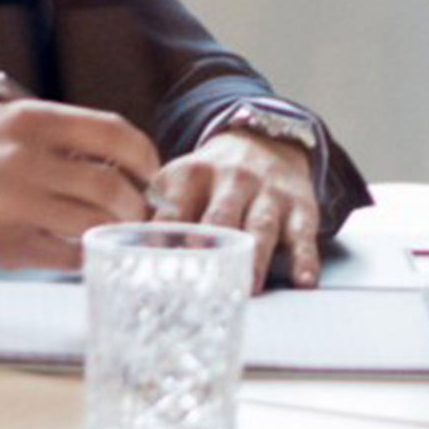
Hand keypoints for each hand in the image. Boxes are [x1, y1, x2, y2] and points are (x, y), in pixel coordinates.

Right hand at [0, 98, 163, 270]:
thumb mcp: (6, 124)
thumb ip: (60, 137)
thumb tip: (119, 161)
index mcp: (31, 122)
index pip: (114, 133)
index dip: (145, 156)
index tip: (150, 171)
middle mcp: (28, 160)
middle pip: (113, 186)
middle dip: (139, 204)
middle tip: (141, 211)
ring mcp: (19, 206)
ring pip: (96, 224)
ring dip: (116, 230)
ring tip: (116, 230)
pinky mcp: (10, 245)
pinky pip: (69, 254)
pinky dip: (86, 253)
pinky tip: (83, 247)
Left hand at [147, 129, 325, 288]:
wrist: (265, 142)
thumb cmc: (211, 180)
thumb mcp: (178, 183)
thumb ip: (155, 215)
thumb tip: (122, 255)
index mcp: (191, 174)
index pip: (174, 210)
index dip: (164, 238)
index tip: (157, 266)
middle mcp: (232, 179)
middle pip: (220, 216)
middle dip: (212, 245)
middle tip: (204, 278)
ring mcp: (268, 193)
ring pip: (261, 226)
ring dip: (256, 257)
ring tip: (251, 286)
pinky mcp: (300, 206)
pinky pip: (304, 235)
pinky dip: (305, 259)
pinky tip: (304, 281)